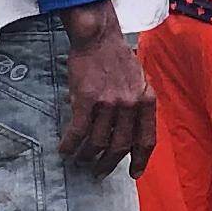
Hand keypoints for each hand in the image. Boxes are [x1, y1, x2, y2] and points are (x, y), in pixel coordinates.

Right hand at [58, 0, 156, 177]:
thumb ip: (137, 106)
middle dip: (109, 163)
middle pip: (121, 146)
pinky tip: (65, 150)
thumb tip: (128, 134)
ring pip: (98, 142)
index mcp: (146, 101)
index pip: (146, 139)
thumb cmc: (117, 58)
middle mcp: (130, 105)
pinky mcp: (87, 100)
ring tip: (80, 159)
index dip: (140, 160)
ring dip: (87, 155)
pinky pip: (78, 131)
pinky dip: (70, 144)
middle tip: (99, 171)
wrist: (98, 37)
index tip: (134, 174)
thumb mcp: (138, 81)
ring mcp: (109, 103)